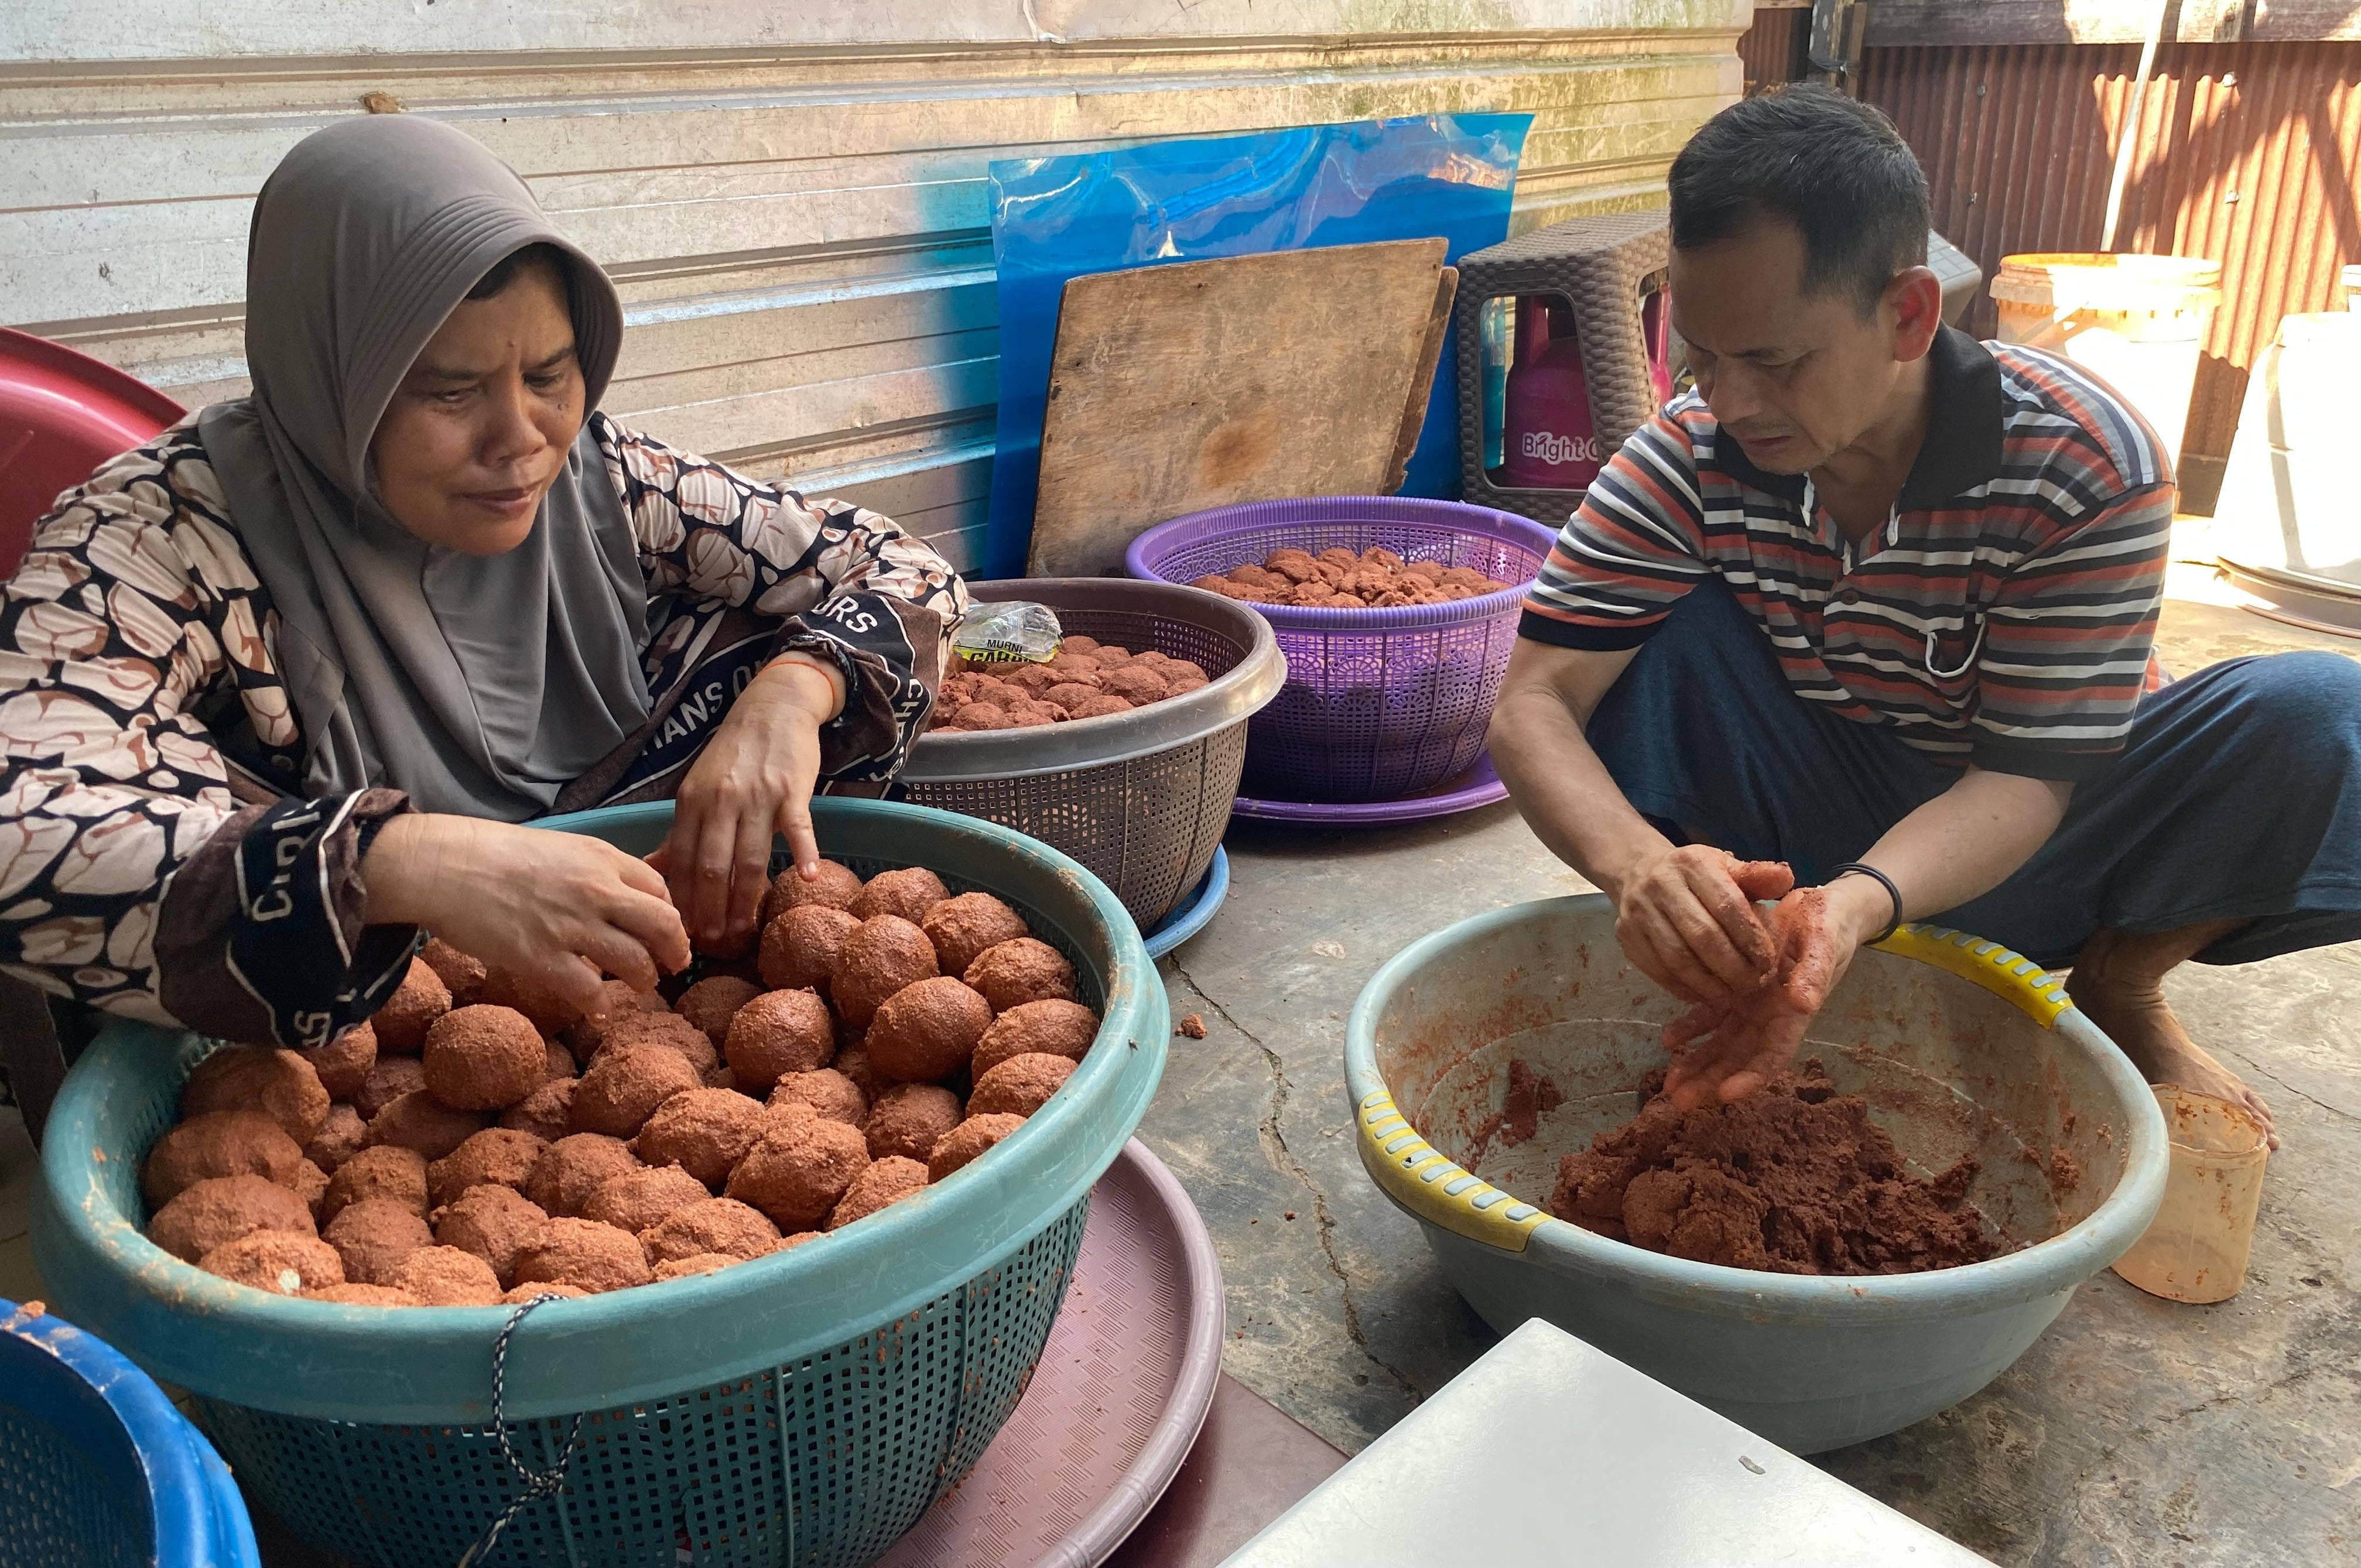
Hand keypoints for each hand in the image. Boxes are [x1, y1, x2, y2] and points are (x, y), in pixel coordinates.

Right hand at [363, 814, 689, 1013]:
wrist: (443, 865)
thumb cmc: (495, 853)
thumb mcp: (560, 848)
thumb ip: (594, 870)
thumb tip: (621, 896)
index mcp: (602, 859)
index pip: (661, 889)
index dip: (670, 913)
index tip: (666, 931)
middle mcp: (596, 890)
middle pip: (664, 925)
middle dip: (676, 950)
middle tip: (675, 965)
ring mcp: (570, 926)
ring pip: (635, 961)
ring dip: (643, 979)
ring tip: (638, 985)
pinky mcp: (541, 957)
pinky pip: (588, 991)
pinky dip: (601, 1007)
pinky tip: (600, 1012)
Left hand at [650, 653, 843, 950]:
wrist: (772, 707)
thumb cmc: (734, 754)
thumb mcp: (698, 790)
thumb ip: (680, 833)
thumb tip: (651, 873)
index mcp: (692, 802)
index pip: (682, 861)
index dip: (682, 901)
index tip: (682, 933)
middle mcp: (721, 800)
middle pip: (712, 866)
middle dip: (710, 910)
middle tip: (712, 944)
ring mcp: (758, 796)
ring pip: (749, 856)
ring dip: (745, 898)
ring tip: (744, 931)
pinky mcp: (793, 790)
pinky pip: (797, 826)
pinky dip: (803, 852)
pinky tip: (806, 878)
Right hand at [1607, 844, 1794, 1004]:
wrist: (1638, 872)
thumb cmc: (1695, 875)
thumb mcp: (1726, 867)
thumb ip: (1757, 876)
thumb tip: (1786, 880)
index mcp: (1693, 862)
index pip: (1727, 904)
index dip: (1751, 938)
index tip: (1768, 961)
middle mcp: (1661, 884)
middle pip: (1702, 935)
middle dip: (1733, 966)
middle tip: (1753, 984)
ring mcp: (1639, 912)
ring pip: (1677, 958)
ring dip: (1709, 983)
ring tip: (1731, 994)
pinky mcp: (1626, 936)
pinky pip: (1657, 971)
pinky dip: (1684, 988)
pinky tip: (1704, 994)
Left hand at [1658, 874, 1891, 1109]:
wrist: (1822, 907)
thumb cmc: (1829, 926)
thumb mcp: (1825, 943)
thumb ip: (1814, 972)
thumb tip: (1804, 1003)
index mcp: (1794, 1013)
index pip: (1773, 1055)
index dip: (1752, 1078)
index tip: (1726, 1096)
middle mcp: (1771, 1017)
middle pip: (1740, 1058)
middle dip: (1711, 1082)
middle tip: (1679, 1103)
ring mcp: (1753, 1005)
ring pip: (1721, 1043)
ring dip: (1697, 1064)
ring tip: (1669, 1084)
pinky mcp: (1737, 989)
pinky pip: (1711, 1015)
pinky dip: (1691, 1028)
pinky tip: (1669, 1040)